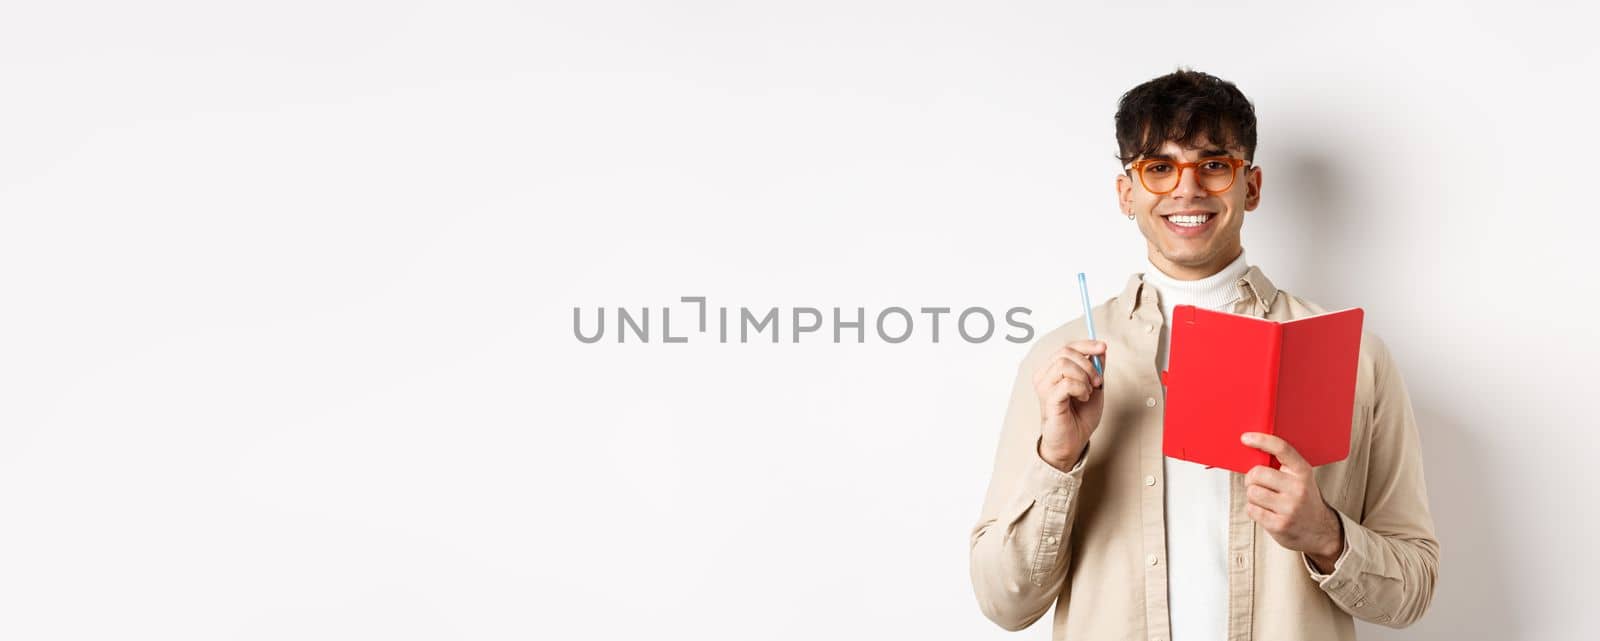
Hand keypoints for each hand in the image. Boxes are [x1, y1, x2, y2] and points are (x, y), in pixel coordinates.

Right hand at [1032, 340, 1106, 470]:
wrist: (1073, 443)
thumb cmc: (1079, 418)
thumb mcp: (1094, 388)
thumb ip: (1096, 369)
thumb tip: (1101, 350)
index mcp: (1053, 371)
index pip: (1067, 347)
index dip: (1086, 344)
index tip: (1103, 347)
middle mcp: (1045, 376)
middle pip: (1065, 352)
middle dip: (1088, 365)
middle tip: (1098, 382)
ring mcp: (1044, 387)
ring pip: (1064, 364)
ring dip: (1084, 377)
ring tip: (1088, 392)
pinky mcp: (1048, 399)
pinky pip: (1067, 382)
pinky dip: (1081, 388)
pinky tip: (1083, 398)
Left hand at [1240, 432, 1344, 571]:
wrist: (1320, 530)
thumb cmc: (1303, 500)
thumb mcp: (1300, 478)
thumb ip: (1282, 466)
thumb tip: (1251, 452)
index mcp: (1303, 471)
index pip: (1281, 448)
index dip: (1261, 440)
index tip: (1245, 438)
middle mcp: (1298, 488)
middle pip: (1256, 473)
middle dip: (1251, 479)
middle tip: (1259, 484)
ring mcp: (1289, 507)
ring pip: (1252, 492)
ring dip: (1253, 496)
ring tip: (1265, 501)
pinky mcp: (1279, 524)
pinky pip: (1251, 509)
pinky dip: (1254, 510)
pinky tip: (1266, 512)